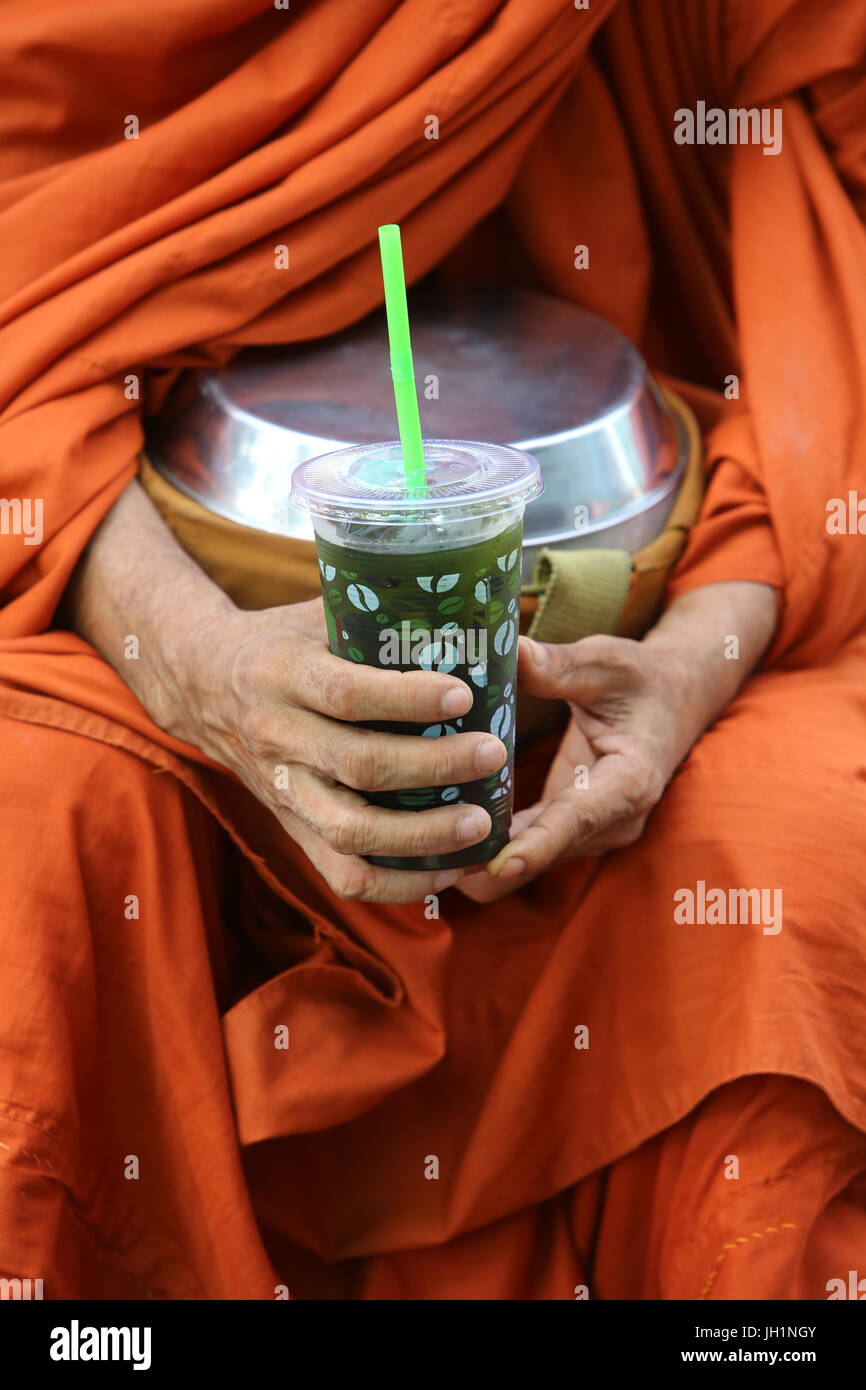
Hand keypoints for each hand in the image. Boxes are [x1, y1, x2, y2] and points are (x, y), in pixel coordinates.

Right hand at [172, 599, 506, 902]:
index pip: (346, 693)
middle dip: (434, 766)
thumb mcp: (317, 612)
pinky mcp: (292, 830)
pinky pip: (344, 876)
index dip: (407, 698)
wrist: (205, 685)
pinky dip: (400, 883)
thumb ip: (378, 614)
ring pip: (350, 832)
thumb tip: (467, 609)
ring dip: (422, 835)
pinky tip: (450, 868)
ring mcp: (283, 792)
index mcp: (282, 674)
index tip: (464, 697)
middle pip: (358, 766)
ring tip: (481, 822)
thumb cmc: (285, 642)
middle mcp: (277, 737)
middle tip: (494, 753)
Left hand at [457, 582, 776, 901]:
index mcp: (629, 781)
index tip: (494, 863)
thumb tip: (513, 652)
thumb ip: (561, 666)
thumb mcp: (606, 664)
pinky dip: (493, 845)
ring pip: (533, 861)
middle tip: (427, 854)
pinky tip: (442, 836)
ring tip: (423, 851)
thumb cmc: (640, 678)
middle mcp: (614, 820)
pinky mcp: (573, 831)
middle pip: (546, 853)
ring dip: (484, 857)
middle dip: (491, 859)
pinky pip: (530, 848)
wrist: (673, 702)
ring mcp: (595, 832)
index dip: (536, 844)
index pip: (578, 819)